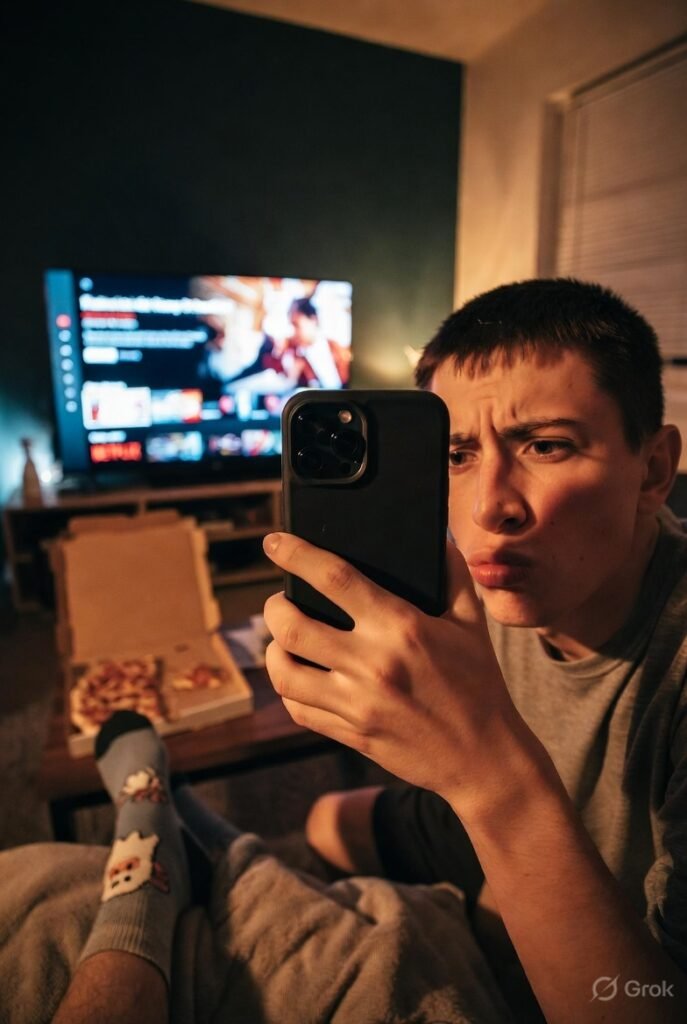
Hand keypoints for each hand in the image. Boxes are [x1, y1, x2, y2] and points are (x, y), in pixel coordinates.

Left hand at [262, 533, 540, 818]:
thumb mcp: (472, 623)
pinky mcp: (351, 733)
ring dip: (272, 649)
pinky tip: (297, 674)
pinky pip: (298, 708)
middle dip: (273, 606)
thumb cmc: (479, 684)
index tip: (274, 542)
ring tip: (280, 638)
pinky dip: (288, 687)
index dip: (296, 554)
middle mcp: (372, 663)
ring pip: (284, 671)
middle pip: (291, 626)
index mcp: (400, 627)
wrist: (484, 757)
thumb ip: (453, 574)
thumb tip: (438, 536)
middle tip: (279, 600)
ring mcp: (357, 703)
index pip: (333, 578)